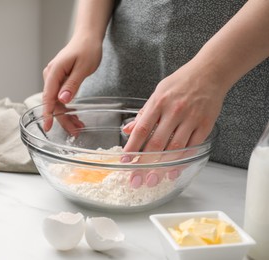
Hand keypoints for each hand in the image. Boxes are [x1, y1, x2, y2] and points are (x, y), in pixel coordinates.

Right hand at [42, 35, 102, 130]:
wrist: (88, 37)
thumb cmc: (87, 49)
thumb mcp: (83, 68)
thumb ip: (72, 84)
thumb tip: (62, 100)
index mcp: (54, 72)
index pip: (48, 97)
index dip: (48, 113)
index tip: (47, 126)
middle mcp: (51, 75)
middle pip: (53, 102)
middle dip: (63, 118)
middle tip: (75, 131)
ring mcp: (54, 78)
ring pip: (57, 102)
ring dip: (66, 115)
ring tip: (78, 127)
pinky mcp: (59, 80)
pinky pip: (60, 97)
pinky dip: (67, 107)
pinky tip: (75, 116)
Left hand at [122, 61, 227, 187]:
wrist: (209, 72)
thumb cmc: (181, 82)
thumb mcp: (158, 92)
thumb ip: (144, 113)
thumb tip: (128, 129)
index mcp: (159, 103)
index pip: (142, 129)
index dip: (132, 147)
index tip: (125, 161)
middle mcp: (174, 112)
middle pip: (156, 143)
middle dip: (144, 164)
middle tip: (136, 179)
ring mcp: (190, 119)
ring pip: (174, 148)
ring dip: (161, 167)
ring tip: (151, 180)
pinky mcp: (204, 125)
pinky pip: (191, 147)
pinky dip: (181, 161)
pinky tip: (172, 171)